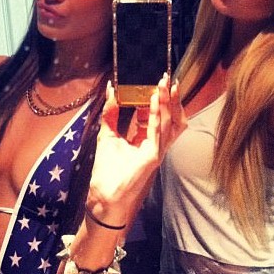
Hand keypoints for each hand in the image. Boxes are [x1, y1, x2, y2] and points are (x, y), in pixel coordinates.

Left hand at [89, 74, 185, 209]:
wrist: (103, 195)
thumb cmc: (107, 171)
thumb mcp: (107, 135)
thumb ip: (110, 113)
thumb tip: (111, 91)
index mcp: (146, 141)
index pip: (157, 116)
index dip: (156, 99)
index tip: (154, 83)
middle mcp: (155, 145)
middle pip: (169, 117)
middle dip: (170, 98)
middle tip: (168, 78)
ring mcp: (157, 151)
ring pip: (169, 123)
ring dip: (168, 103)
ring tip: (165, 84)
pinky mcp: (153, 157)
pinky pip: (158, 133)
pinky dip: (157, 116)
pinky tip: (154, 101)